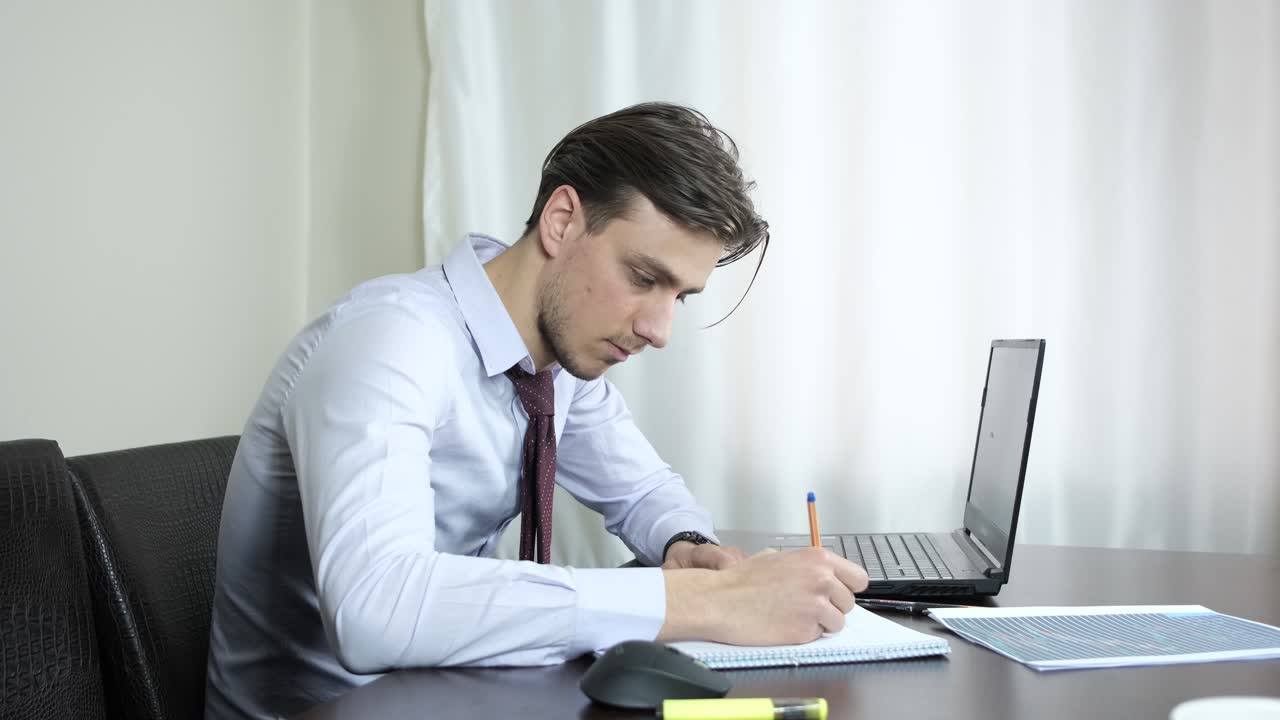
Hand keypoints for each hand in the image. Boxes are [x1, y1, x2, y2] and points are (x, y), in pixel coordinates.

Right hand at [659, 547, 868, 645]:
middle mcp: (822, 580)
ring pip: (837, 622)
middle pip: (848, 602)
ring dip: (820, 623)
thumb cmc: (743, 579)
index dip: (846, 588)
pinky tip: (785, 624)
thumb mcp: (778, 557)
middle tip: (806, 606)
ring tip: (793, 615)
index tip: (836, 593)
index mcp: (818, 559)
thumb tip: (822, 573)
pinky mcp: (806, 630)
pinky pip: (819, 636)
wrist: (721, 600)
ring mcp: (816, 606)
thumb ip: (806, 564)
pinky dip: (806, 634)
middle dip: (831, 606)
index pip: (858, 578)